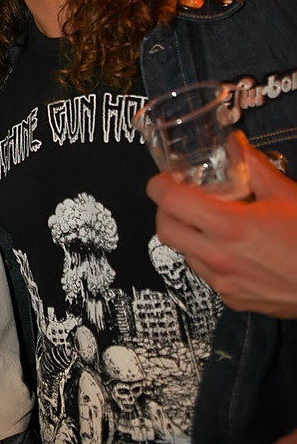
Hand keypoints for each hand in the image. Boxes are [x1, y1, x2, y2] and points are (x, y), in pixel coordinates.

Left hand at [146, 133, 296, 316]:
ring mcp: (224, 283)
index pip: (169, 203)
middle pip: (164, 230)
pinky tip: (231, 248)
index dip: (159, 186)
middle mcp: (219, 258)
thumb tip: (234, 143)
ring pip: (184, 254)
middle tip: (180, 198)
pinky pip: (206, 275)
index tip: (164, 179)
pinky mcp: (233, 300)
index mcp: (230, 227)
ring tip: (210, 222)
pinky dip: (208, 258)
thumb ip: (253, 166)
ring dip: (188, 235)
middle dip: (166, 210)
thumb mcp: (286, 194)